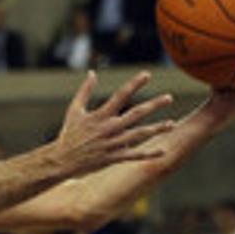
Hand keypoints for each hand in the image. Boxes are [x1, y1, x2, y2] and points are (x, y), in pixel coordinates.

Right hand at [53, 70, 175, 176]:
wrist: (62, 161)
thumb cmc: (68, 135)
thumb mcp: (74, 110)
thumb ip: (84, 91)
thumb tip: (92, 73)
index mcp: (100, 115)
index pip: (121, 95)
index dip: (134, 84)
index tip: (147, 74)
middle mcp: (109, 128)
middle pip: (136, 114)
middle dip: (154, 105)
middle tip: (169, 98)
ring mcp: (113, 144)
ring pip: (139, 135)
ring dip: (157, 129)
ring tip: (172, 124)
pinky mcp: (113, 158)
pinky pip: (135, 155)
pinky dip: (149, 154)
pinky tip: (163, 151)